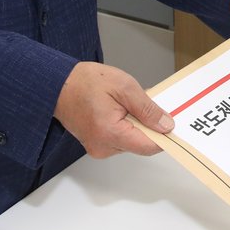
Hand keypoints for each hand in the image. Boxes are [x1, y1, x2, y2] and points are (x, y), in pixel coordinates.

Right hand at [54, 61, 171, 157]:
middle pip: (141, 144)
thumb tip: (166, 125)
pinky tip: (118, 110)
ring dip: (136, 125)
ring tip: (124, 103)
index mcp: (110, 133)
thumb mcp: (124, 87)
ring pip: (131, 142)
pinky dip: (125, 126)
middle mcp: (103, 147)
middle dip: (148, 125)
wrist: (57, 84)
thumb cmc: (85, 82)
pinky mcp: (97, 145)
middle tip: (143, 102)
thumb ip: (147, 109)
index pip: (149, 146)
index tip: (171, 123)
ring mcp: (98, 148)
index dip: (164, 136)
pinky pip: (120, 139)